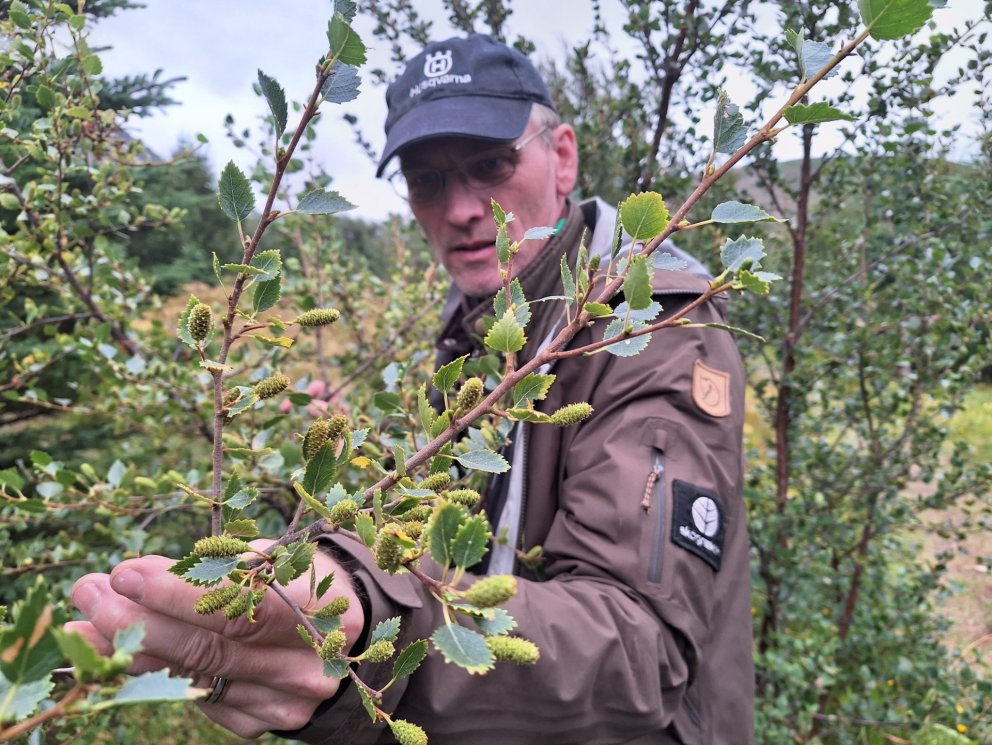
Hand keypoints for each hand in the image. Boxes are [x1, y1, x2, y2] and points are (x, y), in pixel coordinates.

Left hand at [65, 545, 363, 737]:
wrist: (347, 635)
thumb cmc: (301, 581)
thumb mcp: (275, 558)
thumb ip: (213, 568)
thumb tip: (135, 577)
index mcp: (323, 611)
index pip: (239, 608)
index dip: (177, 594)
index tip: (125, 573)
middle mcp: (307, 665)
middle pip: (208, 648)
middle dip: (138, 619)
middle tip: (90, 592)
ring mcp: (286, 702)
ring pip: (194, 678)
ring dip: (131, 649)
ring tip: (85, 622)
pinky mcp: (264, 723)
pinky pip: (199, 698)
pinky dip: (153, 675)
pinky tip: (120, 653)